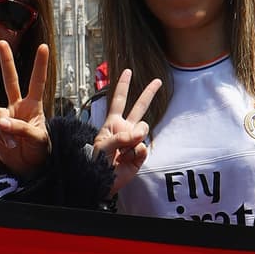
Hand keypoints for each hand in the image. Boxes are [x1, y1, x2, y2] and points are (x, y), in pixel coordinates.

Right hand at [0, 42, 49, 171]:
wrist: (27, 167)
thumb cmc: (39, 150)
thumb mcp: (38, 139)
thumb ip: (21, 128)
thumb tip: (1, 122)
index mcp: (34, 105)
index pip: (37, 82)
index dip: (40, 65)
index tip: (44, 47)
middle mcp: (18, 107)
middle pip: (10, 80)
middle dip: (6, 61)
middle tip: (2, 43)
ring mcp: (5, 116)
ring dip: (4, 126)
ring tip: (13, 140)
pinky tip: (8, 144)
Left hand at [92, 69, 161, 194]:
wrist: (101, 181)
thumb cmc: (96, 162)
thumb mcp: (103, 145)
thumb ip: (120, 138)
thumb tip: (139, 135)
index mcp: (113, 123)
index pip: (119, 101)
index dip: (123, 86)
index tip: (128, 71)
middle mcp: (125, 129)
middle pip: (139, 108)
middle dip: (149, 93)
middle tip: (158, 81)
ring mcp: (134, 141)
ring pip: (143, 130)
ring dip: (133, 138)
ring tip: (122, 151)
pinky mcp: (140, 154)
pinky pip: (143, 148)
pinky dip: (135, 153)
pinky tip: (127, 159)